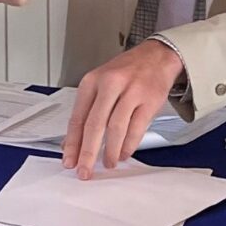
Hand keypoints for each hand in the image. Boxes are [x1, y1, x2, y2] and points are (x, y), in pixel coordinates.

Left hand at [64, 39, 182, 177]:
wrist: (156, 55)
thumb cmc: (126, 72)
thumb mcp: (100, 84)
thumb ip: (86, 111)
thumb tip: (71, 142)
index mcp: (92, 81)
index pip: (77, 117)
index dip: (72, 143)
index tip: (69, 160)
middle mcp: (110, 84)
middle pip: (94, 125)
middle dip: (88, 152)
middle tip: (84, 170)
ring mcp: (131, 92)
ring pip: (116, 129)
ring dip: (110, 151)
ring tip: (108, 163)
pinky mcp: (149, 100)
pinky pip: (136, 129)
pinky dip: (129, 145)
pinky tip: (124, 153)